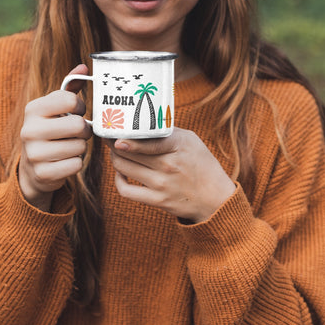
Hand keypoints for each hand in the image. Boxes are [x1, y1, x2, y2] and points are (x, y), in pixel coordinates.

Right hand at [19, 64, 91, 210]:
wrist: (32, 169)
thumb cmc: (50, 131)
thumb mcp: (54, 109)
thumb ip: (70, 88)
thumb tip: (84, 66)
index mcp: (33, 109)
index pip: (70, 100)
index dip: (81, 106)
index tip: (77, 112)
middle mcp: (29, 130)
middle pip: (78, 125)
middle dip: (84, 130)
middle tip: (78, 133)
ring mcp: (34, 154)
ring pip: (80, 146)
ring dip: (80, 147)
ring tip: (69, 146)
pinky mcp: (43, 174)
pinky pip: (76, 164)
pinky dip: (76, 163)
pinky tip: (65, 161)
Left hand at [108, 128, 235, 222]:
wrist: (216, 198)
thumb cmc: (202, 165)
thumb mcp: (191, 140)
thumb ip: (167, 132)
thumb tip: (142, 124)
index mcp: (178, 146)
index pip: (148, 141)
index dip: (126, 138)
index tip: (114, 133)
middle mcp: (168, 165)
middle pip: (128, 152)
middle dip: (113, 143)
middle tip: (109, 136)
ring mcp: (161, 184)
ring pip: (123, 167)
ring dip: (114, 157)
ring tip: (115, 151)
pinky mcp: (156, 200)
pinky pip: (126, 191)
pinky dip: (118, 180)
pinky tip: (120, 172)